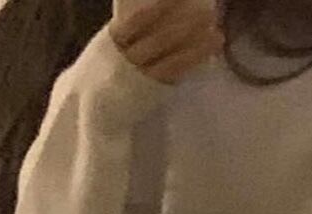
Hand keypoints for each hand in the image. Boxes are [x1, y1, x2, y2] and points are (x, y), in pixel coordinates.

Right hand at [110, 0, 224, 86]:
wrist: (95, 106)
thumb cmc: (106, 67)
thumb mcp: (110, 43)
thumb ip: (129, 27)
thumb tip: (155, 5)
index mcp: (114, 42)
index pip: (134, 22)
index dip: (155, 10)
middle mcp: (127, 60)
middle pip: (158, 39)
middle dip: (185, 24)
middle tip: (209, 11)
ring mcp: (141, 77)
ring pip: (170, 58)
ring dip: (195, 43)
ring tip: (216, 30)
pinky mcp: (152, 91)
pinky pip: (175, 73)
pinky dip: (194, 60)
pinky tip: (210, 48)